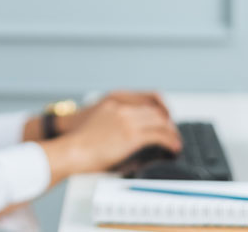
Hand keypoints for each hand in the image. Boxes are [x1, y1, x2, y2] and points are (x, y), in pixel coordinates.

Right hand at [41, 97, 181, 182]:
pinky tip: (173, 148)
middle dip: (168, 122)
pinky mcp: (131, 136)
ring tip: (175, 142)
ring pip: (160, 122)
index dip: (162, 107)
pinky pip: (160, 136)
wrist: (71, 150)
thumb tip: (133, 134)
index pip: (148, 97)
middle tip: (172, 133)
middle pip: (156, 110)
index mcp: (113, 101)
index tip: (167, 117)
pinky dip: (170, 142)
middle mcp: (121, 108)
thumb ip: (116, 121)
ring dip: (171, 133)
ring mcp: (127, 120)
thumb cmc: (80, 141)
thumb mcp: (98, 121)